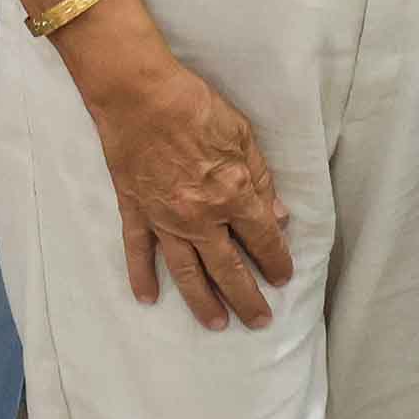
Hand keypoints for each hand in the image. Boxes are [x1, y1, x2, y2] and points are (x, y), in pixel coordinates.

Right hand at [82, 55, 294, 329]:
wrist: (139, 94)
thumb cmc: (195, 106)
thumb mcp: (243, 135)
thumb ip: (262, 179)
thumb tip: (279, 217)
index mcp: (233, 195)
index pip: (263, 240)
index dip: (276, 262)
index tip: (283, 278)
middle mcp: (201, 217)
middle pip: (229, 269)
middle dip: (247, 299)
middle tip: (259, 321)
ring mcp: (165, 219)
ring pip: (187, 272)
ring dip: (203, 302)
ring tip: (216, 324)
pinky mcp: (135, 211)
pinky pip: (139, 251)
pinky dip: (142, 276)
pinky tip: (148, 298)